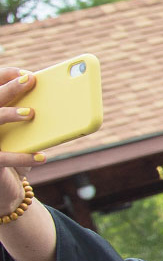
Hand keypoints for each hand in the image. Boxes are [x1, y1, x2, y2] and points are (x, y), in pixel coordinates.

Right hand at [0, 69, 39, 207]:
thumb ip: (33, 118)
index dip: (5, 76)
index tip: (26, 73)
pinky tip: (42, 156)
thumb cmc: (18, 153)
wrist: (6, 186)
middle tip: (29, 80)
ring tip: (31, 113)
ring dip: (9, 114)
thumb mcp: (26, 134)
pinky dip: (23, 157)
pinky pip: (3, 158)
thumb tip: (59, 103)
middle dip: (9, 88)